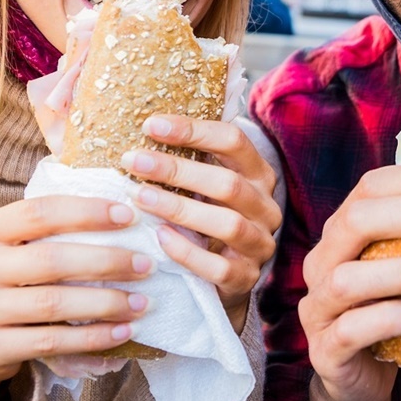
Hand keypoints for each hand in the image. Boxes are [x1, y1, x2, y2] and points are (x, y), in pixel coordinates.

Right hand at [0, 195, 153, 399]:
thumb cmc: (7, 282)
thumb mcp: (13, 248)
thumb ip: (49, 228)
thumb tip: (122, 210)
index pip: (40, 212)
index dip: (87, 212)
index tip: (129, 216)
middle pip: (51, 259)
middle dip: (106, 261)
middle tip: (146, 265)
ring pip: (54, 303)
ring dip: (106, 303)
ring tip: (141, 302)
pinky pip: (51, 342)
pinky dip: (92, 338)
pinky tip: (121, 332)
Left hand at [122, 115, 282, 327]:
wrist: (224, 275)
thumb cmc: (208, 215)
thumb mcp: (206, 183)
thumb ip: (190, 156)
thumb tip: (146, 123)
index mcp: (259, 174)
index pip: (234, 141)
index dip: (193, 130)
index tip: (151, 125)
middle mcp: (266, 207)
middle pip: (228, 183)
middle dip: (177, 170)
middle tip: (134, 161)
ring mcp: (259, 244)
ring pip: (228, 224)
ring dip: (179, 209)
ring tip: (140, 196)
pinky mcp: (246, 277)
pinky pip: (219, 267)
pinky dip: (187, 252)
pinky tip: (159, 237)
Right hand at [297, 164, 400, 400]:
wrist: (362, 380)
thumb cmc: (394, 312)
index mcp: (341, 232)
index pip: (370, 188)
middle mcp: (322, 262)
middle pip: (356, 222)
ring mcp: (318, 307)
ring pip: (348, 279)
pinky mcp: (325, 350)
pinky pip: (352, 330)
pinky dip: (392, 317)